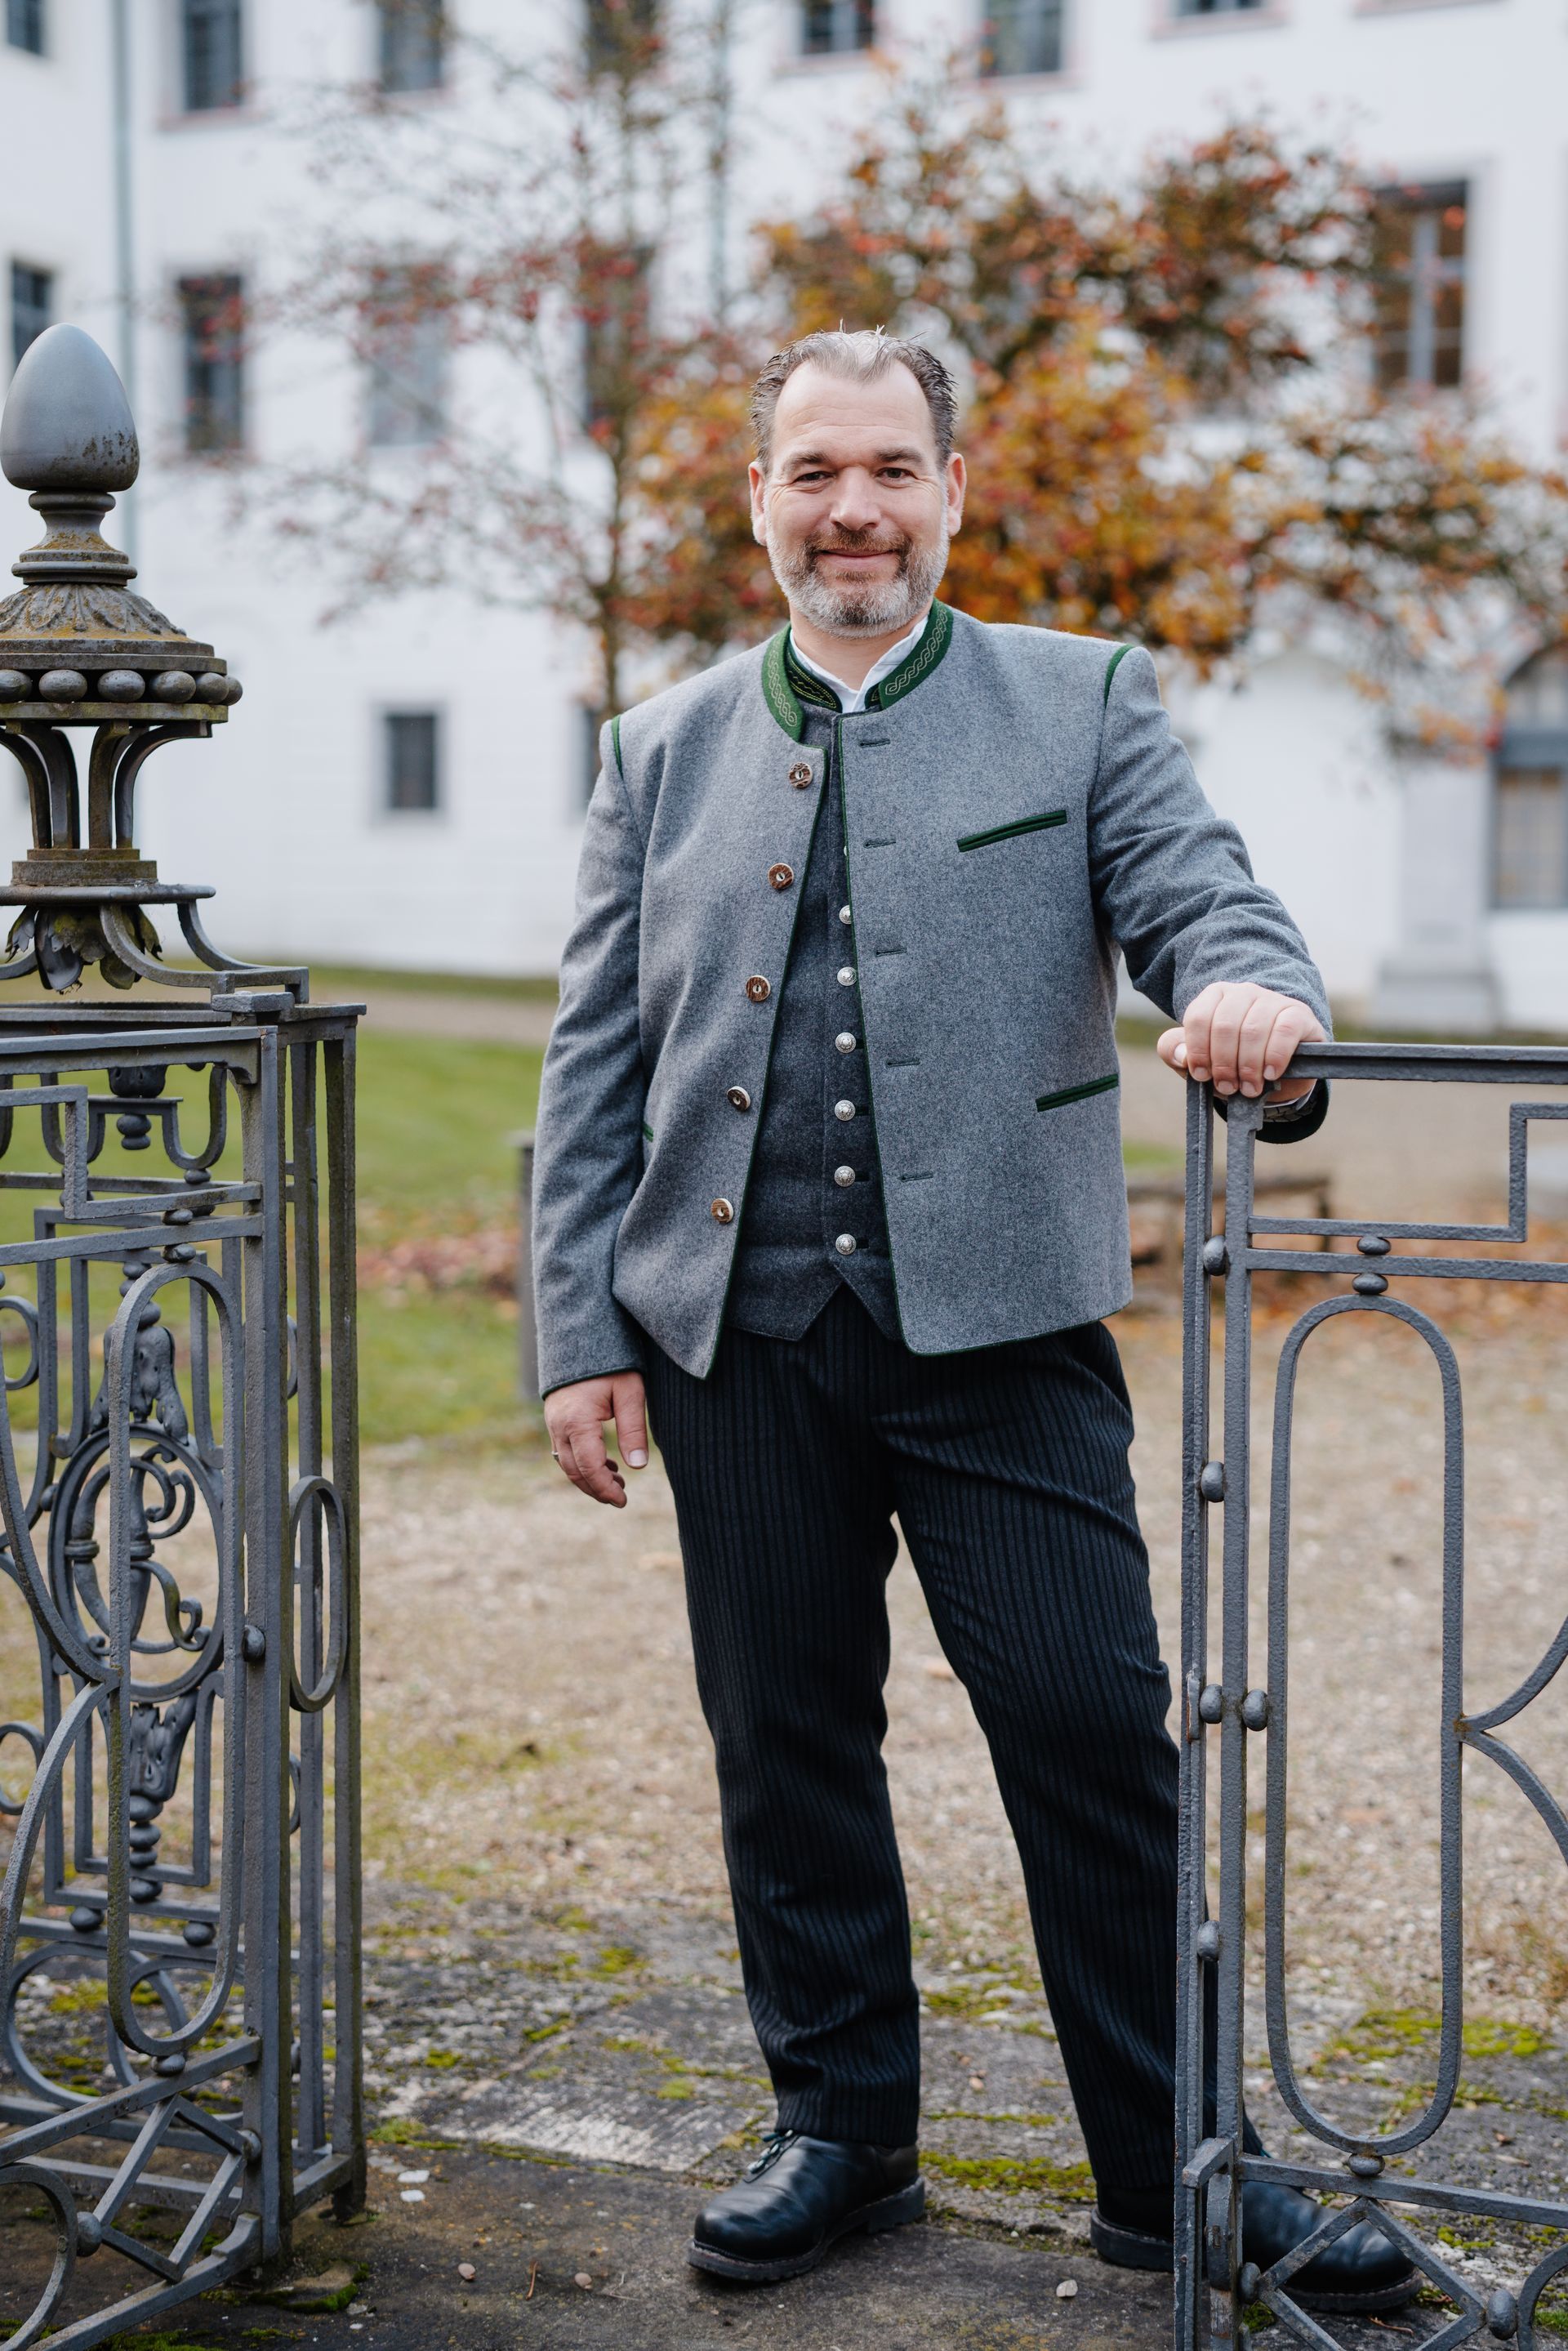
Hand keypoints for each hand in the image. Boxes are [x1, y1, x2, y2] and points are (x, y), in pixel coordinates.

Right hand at [544, 1371, 648, 1506]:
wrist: (581, 1332)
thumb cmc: (612, 1361)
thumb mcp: (630, 1392)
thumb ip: (634, 1430)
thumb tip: (637, 1467)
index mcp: (578, 1421)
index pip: (590, 1468)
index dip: (606, 1489)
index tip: (623, 1500)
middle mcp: (559, 1425)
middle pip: (574, 1471)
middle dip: (596, 1489)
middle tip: (621, 1498)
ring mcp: (553, 1422)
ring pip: (566, 1463)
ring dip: (588, 1478)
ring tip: (617, 1482)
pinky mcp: (554, 1418)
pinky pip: (563, 1450)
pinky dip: (581, 1462)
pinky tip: (604, 1463)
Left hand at [1156, 982, 1324, 1103]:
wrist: (1277, 1073)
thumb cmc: (1232, 1062)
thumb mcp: (1199, 1060)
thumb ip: (1176, 1052)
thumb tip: (1181, 1055)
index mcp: (1214, 997)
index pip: (1198, 1018)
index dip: (1197, 1051)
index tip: (1202, 1076)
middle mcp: (1243, 992)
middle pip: (1225, 1026)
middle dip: (1223, 1064)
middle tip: (1228, 1088)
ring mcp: (1272, 1000)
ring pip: (1253, 1030)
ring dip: (1248, 1066)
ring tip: (1249, 1088)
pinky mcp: (1298, 1014)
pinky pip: (1284, 1031)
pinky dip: (1274, 1056)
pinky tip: (1270, 1074)